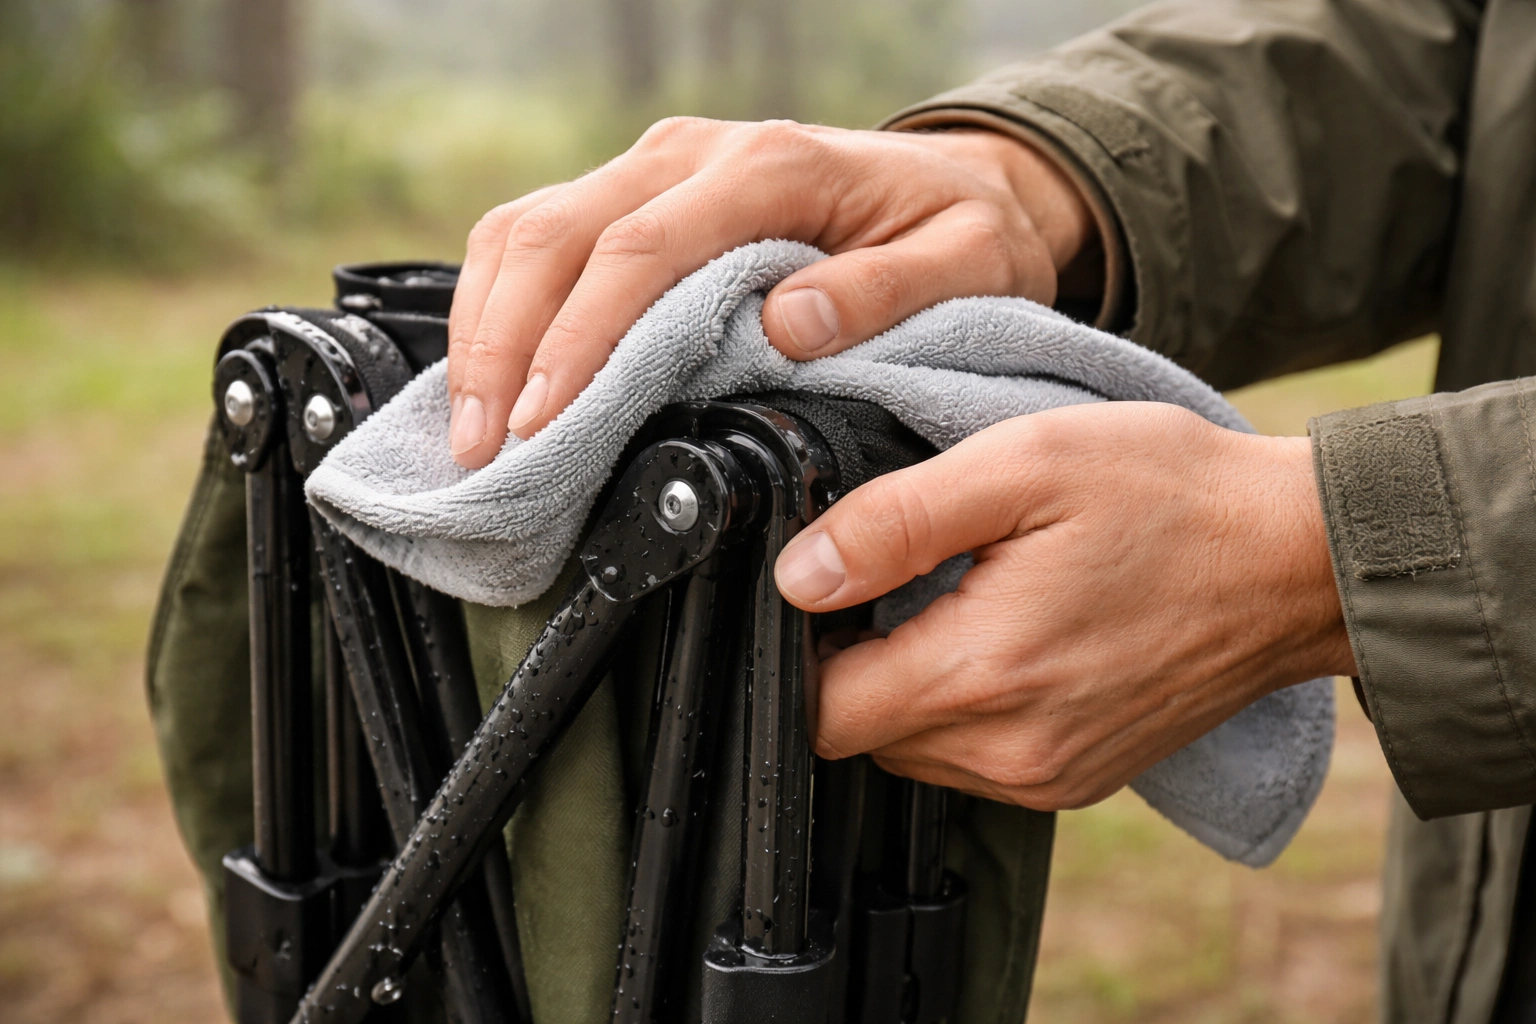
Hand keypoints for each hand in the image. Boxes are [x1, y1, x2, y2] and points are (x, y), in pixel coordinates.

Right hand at [446, 118, 1098, 466]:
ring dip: (484, 326)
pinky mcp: (641, 194)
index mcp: (770, 166)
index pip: (641, 248)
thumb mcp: (966, 261)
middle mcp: (695, 154)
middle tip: (483, 447)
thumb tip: (788, 327)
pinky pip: (542, 235)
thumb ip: (885, 290)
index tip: (545, 422)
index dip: (579, 339)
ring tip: (472, 428)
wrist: (957, 184)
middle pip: (558, 233)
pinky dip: (500, 304)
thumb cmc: (960, 230)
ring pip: (530, 228)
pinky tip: (490, 374)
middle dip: (503, 344)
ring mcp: (659, 167)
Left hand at [774, 402, 1355, 810]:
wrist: (1298, 560)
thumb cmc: (1171, 497)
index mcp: (983, 675)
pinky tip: (1008, 636)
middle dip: (860, 661)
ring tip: (967, 599)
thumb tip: (799, 576)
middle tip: (912, 577)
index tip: (842, 584)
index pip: (821, 711)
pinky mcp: (1076, 779)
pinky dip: (967, 705)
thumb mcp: (1023, 465)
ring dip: (913, 684)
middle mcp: (1010, 752)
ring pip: (913, 750)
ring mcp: (1048, 777)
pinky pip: (973, 758)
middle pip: (862, 734)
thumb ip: (896, 521)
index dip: (806, 645)